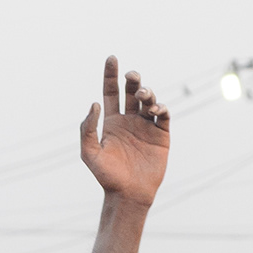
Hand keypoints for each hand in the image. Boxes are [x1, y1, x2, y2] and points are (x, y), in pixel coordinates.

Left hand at [78, 58, 169, 209]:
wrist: (128, 194)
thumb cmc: (106, 176)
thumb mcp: (90, 153)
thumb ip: (89, 128)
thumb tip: (94, 103)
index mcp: (112, 122)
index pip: (111, 92)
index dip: (110, 75)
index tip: (111, 58)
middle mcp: (129, 120)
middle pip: (132, 92)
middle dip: (133, 80)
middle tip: (132, 75)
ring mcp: (146, 126)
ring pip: (149, 101)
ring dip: (147, 93)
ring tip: (144, 94)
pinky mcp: (161, 135)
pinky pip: (163, 116)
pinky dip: (161, 108)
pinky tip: (155, 109)